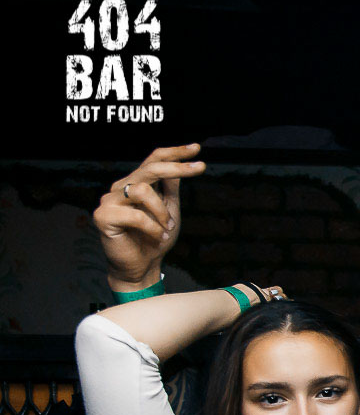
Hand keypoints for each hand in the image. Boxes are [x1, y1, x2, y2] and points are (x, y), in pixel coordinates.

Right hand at [94, 143, 205, 285]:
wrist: (141, 266)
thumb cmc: (154, 240)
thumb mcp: (169, 211)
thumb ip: (170, 189)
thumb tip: (179, 166)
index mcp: (136, 184)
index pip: (153, 160)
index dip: (174, 152)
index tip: (196, 148)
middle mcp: (121, 187)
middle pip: (149, 168)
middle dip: (177, 167)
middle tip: (200, 168)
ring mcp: (109, 200)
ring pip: (143, 190)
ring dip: (162, 212)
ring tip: (167, 228)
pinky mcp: (103, 216)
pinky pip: (136, 215)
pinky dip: (152, 227)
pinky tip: (156, 236)